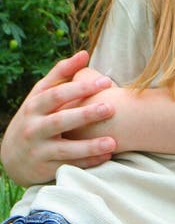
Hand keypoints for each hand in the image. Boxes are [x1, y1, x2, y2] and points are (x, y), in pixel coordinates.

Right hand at [0, 51, 116, 186]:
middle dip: (86, 114)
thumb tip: (85, 53)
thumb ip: (62, 73)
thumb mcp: (41, 94)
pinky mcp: (44, 169)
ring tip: (113, 142)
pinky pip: (68, 166)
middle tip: (111, 108)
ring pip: (65, 149)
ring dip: (89, 146)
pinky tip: (106, 156)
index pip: (58, 94)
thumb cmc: (35, 116)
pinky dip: (87, 162)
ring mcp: (38, 150)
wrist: (12, 155)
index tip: (106, 81)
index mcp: (35, 106)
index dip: (81, 88)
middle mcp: (34, 128)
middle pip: (61, 120)